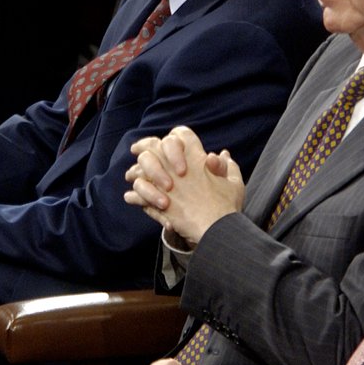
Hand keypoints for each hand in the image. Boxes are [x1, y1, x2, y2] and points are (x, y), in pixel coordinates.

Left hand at [123, 127, 244, 246]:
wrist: (217, 229)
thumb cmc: (227, 206)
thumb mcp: (233, 183)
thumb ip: (227, 166)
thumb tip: (223, 154)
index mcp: (196, 158)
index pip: (182, 135)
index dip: (175, 135)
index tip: (165, 140)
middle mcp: (176, 167)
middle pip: (155, 146)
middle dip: (144, 145)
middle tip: (136, 149)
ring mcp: (165, 184)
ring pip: (142, 169)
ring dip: (135, 172)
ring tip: (130, 176)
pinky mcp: (157, 202)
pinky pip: (139, 194)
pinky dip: (134, 196)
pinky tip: (130, 197)